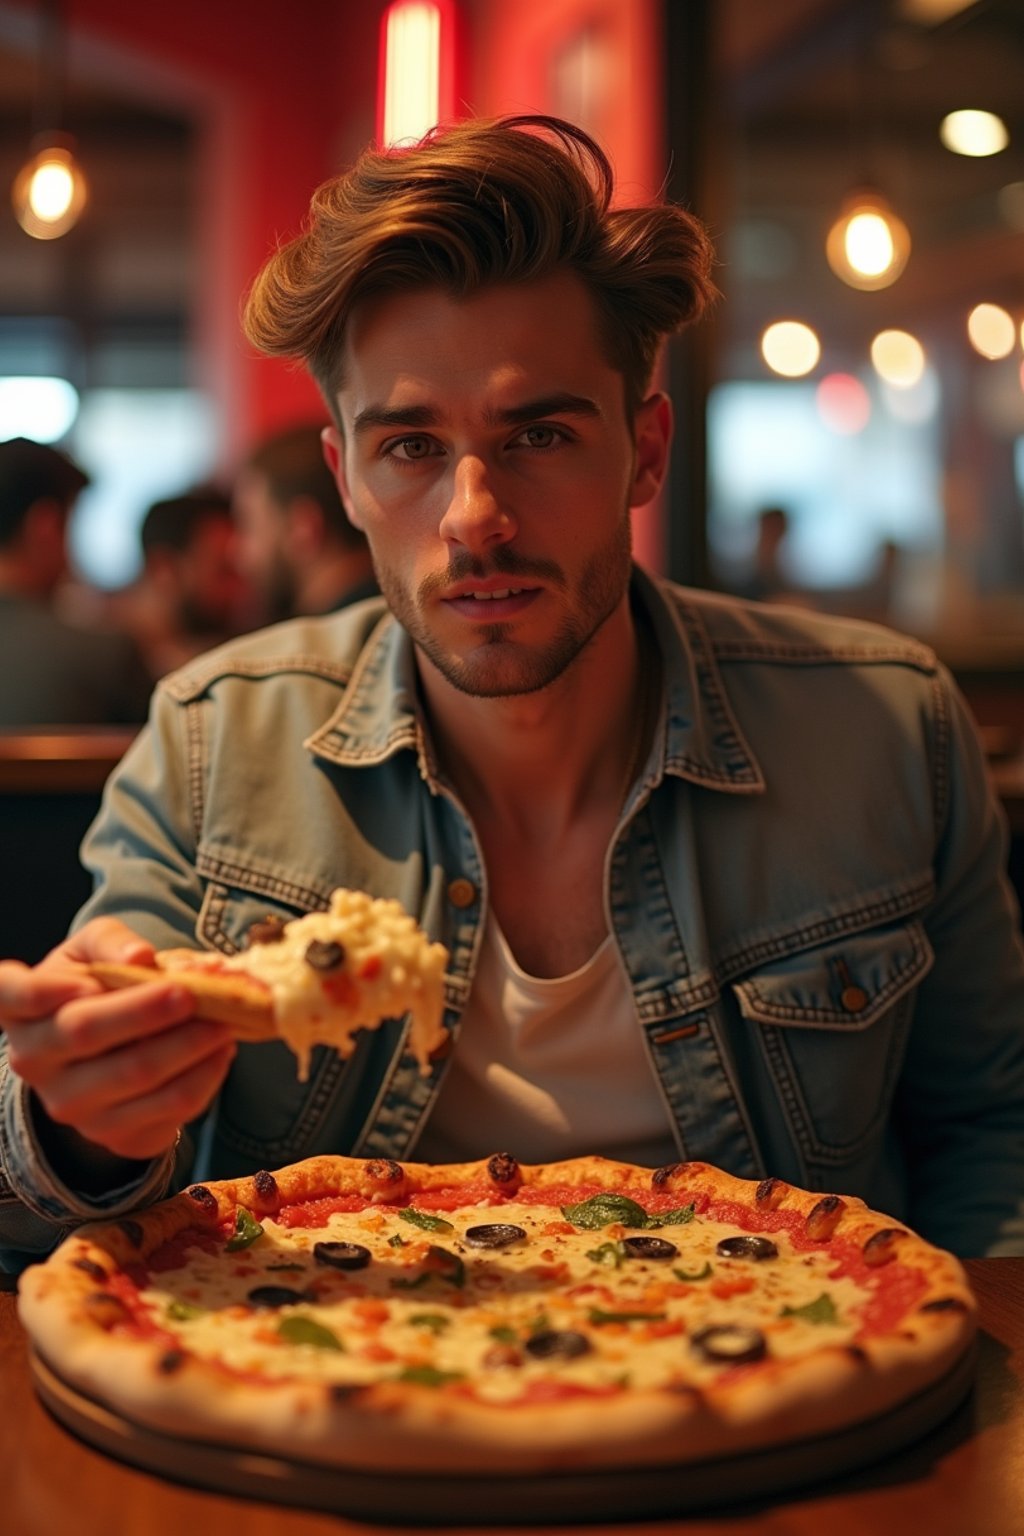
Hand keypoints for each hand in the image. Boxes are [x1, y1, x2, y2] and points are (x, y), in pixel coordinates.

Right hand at [0, 918, 235, 1162]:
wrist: (101, 1057)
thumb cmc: (93, 987)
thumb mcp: (94, 952)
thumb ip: (114, 944)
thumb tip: (141, 957)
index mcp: (21, 1009)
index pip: (10, 996)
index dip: (42, 992)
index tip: (85, 983)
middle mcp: (34, 1060)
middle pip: (87, 1032)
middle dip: (145, 1011)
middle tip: (191, 993)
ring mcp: (71, 1104)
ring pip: (137, 1074)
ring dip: (190, 1045)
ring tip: (225, 1020)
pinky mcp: (114, 1134)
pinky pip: (170, 1107)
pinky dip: (206, 1075)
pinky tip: (221, 1050)